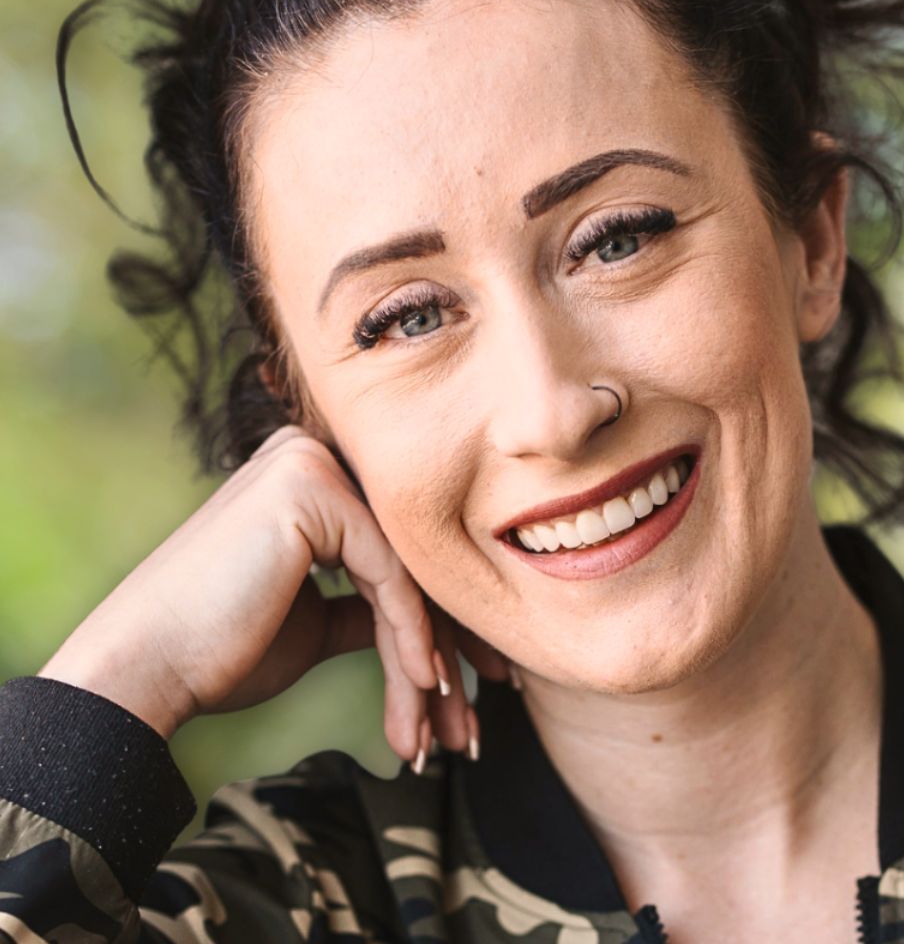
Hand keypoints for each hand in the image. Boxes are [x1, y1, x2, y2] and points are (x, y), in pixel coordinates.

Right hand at [39, 425, 509, 766]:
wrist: (143, 669)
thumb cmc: (218, 650)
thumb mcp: (313, 623)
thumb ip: (365, 607)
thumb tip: (420, 624)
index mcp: (312, 477)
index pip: (400, 553)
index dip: (443, 625)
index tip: (475, 689)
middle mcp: (313, 454)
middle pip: (411, 561)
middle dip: (451, 651)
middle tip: (474, 725)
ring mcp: (310, 464)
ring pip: (406, 574)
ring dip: (432, 663)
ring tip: (449, 736)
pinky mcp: (310, 489)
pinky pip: (387, 575)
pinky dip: (411, 639)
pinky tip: (424, 690)